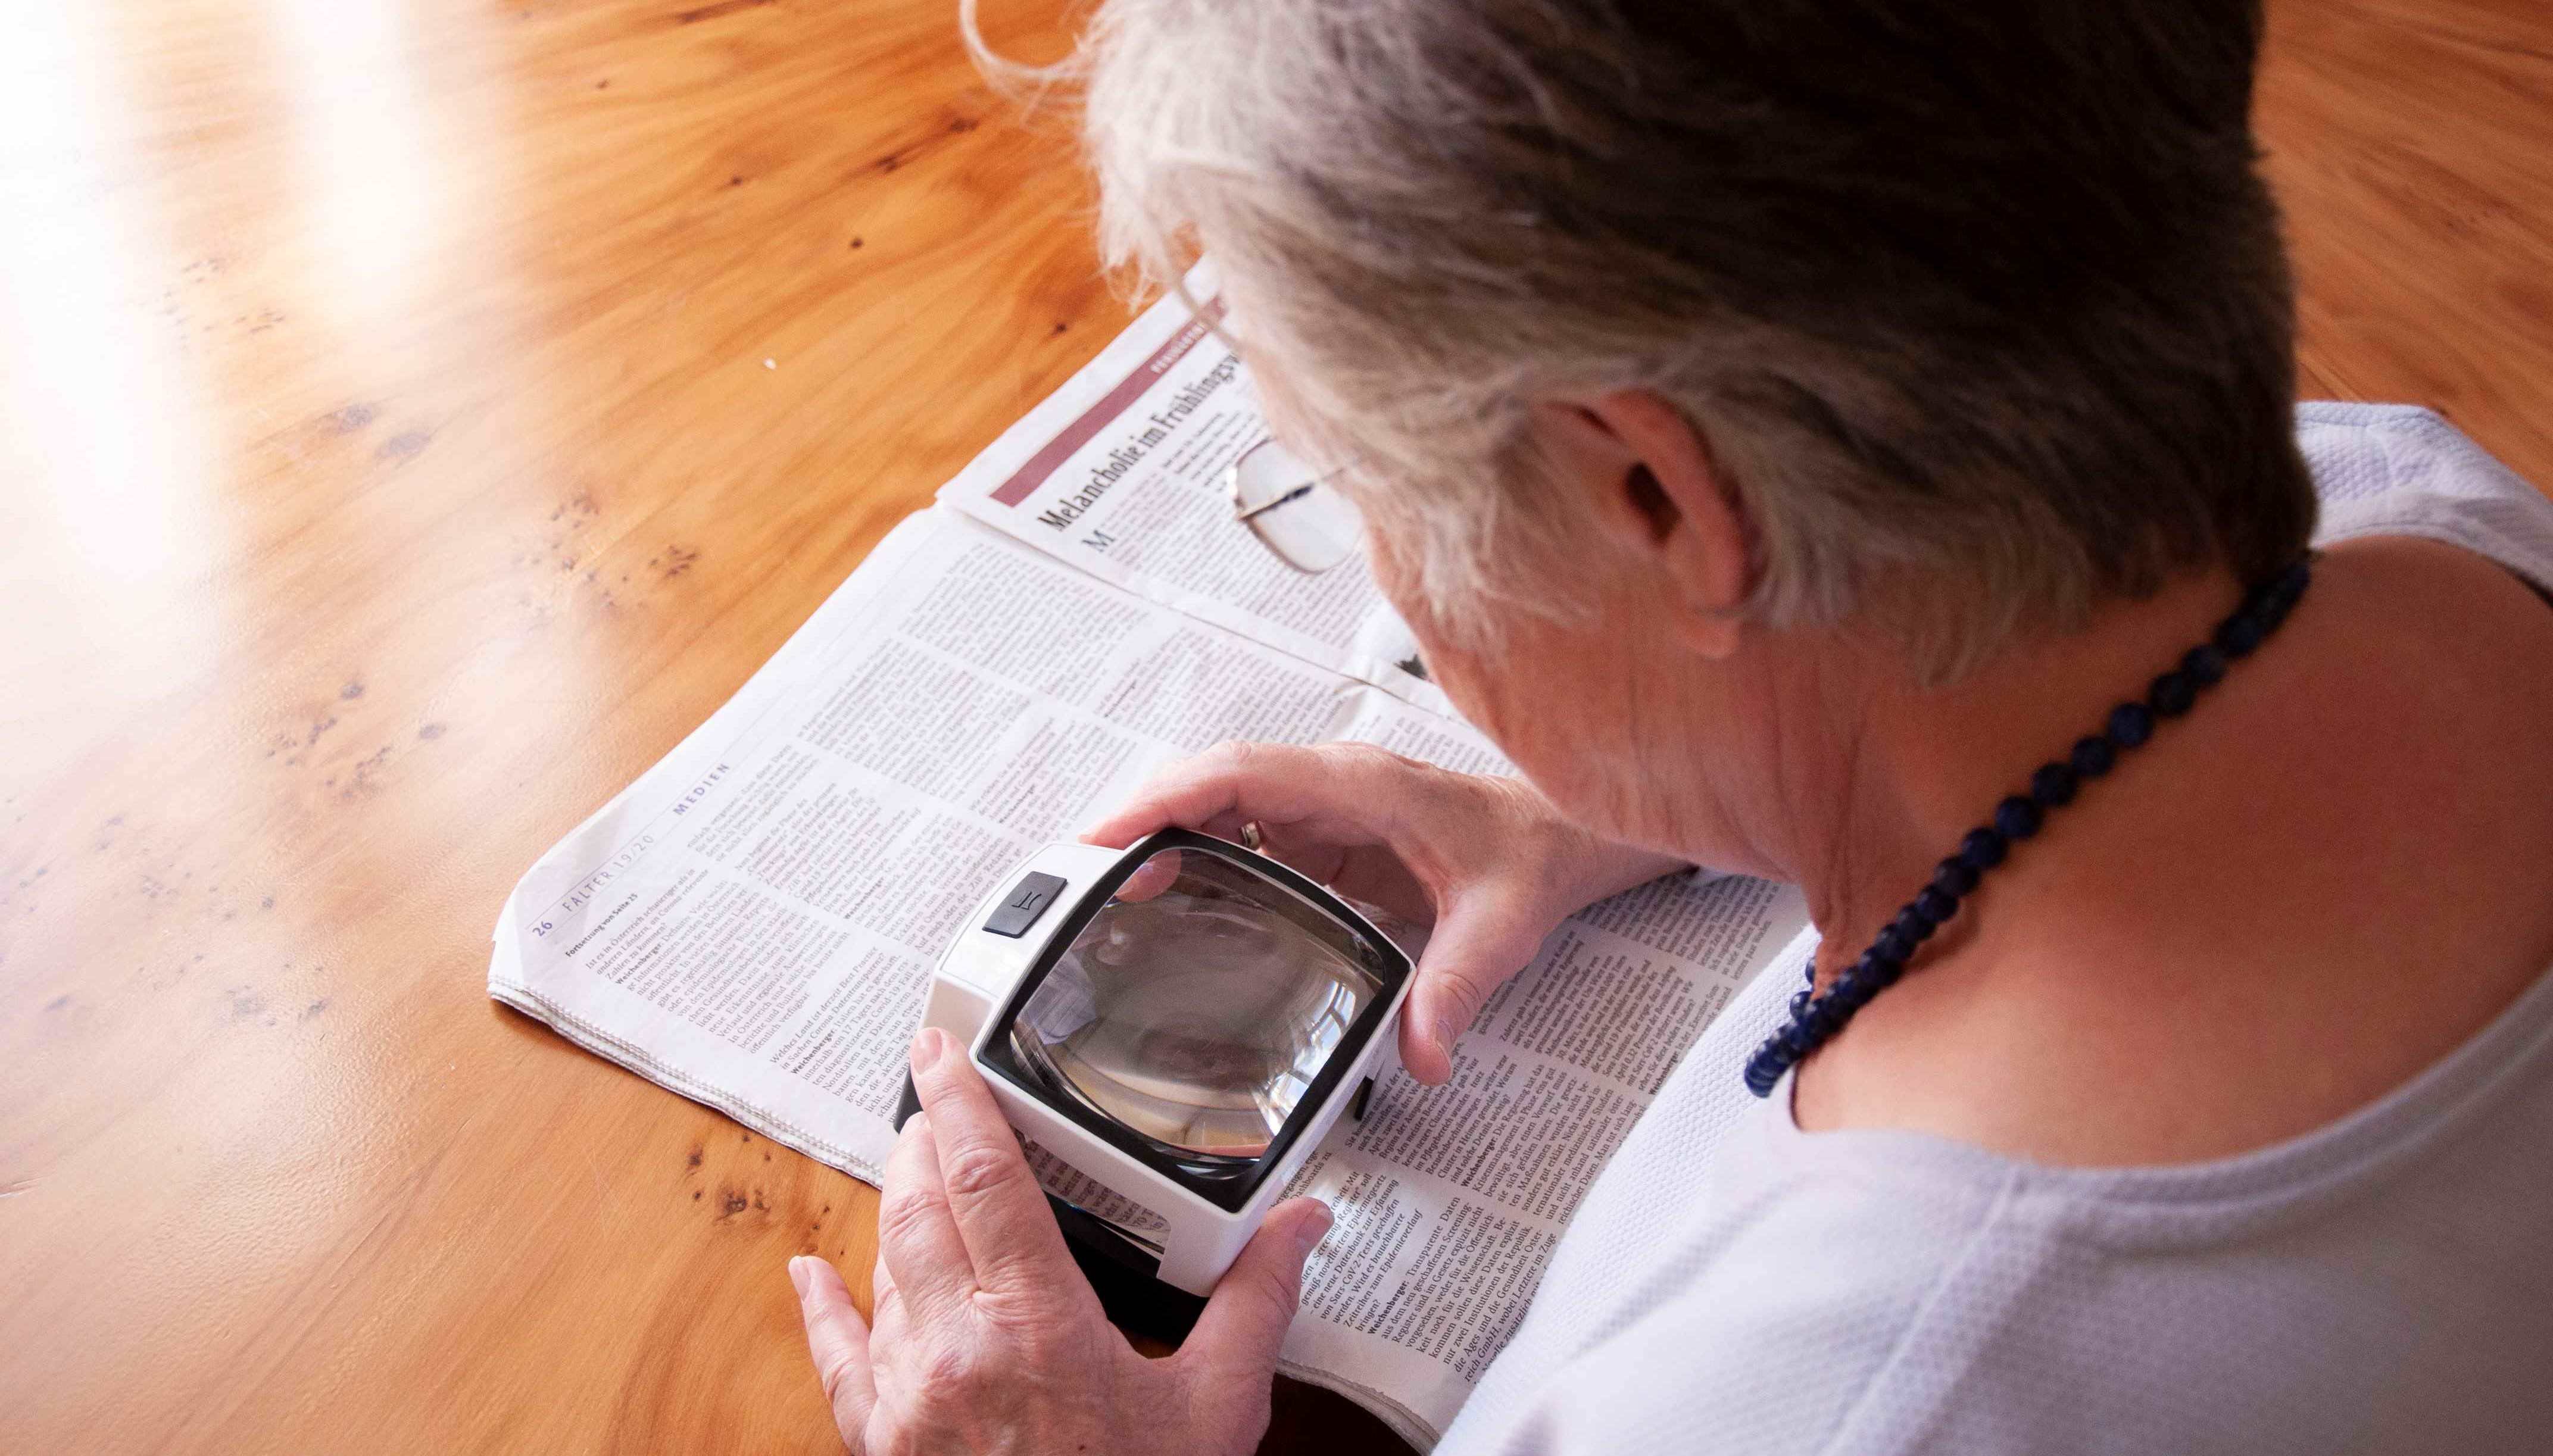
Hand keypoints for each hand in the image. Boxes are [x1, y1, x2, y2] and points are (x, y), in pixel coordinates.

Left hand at [790, 1028, 1334, 1455]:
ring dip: (896, 1211)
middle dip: (924, 1143)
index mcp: (1036, 1325)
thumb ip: (1253, 1304)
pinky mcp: (882, 1447)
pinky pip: (835, 1362)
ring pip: (882, 1269)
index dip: (957, 1101)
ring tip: (917, 1175)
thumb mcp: (1216, 1409)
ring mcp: (908, 1401)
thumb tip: (1301, 1226)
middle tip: (937, 1104)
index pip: (981, 1179)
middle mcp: (955, 1352)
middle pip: (917, 1207)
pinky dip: (823, 1307)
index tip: (936, 1049)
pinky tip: (810, 1272)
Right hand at [1083, 741, 1687, 1083]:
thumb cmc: (1530, 856)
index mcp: (1356, 785)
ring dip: (1157, 841)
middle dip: (1138, 824)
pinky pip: (1238, 836)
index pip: (1238, 775)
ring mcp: (1317, 808)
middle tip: (1077, 881)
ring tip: (1099, 896)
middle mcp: (1325, 786)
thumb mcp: (1501, 925)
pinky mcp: (1317, 837)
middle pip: (1207, 786)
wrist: (1559, 838)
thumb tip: (1425, 1056)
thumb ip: (1459, 989)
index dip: (1166, 799)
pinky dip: (1191, 860)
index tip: (1110, 836)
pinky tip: (1161, 903)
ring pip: (1214, 808)